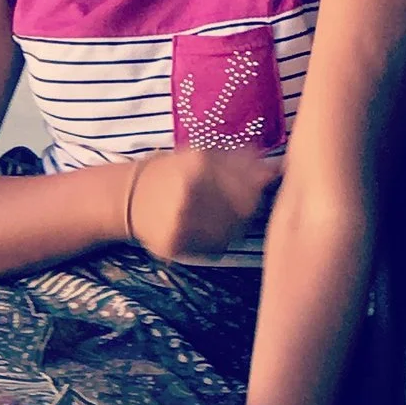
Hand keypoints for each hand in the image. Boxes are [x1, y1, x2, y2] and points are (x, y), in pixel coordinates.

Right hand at [130, 147, 284, 262]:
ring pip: (230, 233)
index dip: (258, 191)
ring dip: (234, 227)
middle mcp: (188, 194)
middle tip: (239, 207)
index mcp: (198, 166)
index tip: (258, 190)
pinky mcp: (173, 245)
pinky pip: (213, 249)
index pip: (249, 186)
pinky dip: (218, 242)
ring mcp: (180, 222)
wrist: (130, 198)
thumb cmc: (173, 173)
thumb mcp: (202, 155)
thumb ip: (239, 160)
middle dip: (247, 210)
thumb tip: (275, 171)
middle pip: (243, 211)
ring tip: (221, 218)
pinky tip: (207, 231)